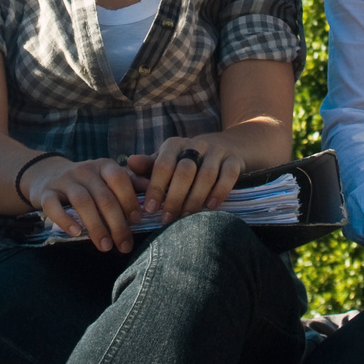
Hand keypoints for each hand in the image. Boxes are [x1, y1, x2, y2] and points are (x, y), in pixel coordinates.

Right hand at [26, 157, 142, 253]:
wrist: (46, 173)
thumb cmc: (86, 182)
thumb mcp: (107, 178)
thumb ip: (131, 184)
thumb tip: (160, 196)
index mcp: (103, 166)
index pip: (120, 179)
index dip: (129, 200)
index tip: (137, 221)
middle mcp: (85, 170)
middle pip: (104, 196)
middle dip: (117, 223)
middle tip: (124, 245)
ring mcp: (64, 180)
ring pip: (82, 202)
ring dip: (96, 226)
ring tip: (105, 246)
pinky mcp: (46, 192)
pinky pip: (54, 205)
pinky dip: (65, 220)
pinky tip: (76, 233)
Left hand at [126, 135, 244, 223]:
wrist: (223, 147)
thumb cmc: (185, 161)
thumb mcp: (166, 162)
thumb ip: (148, 166)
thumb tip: (129, 163)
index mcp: (174, 145)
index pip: (163, 164)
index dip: (156, 187)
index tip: (150, 209)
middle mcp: (196, 144)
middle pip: (184, 171)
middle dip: (175, 198)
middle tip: (167, 219)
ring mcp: (216, 151)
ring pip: (206, 175)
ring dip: (195, 199)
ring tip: (187, 218)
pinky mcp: (234, 160)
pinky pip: (228, 175)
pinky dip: (220, 192)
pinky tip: (211, 206)